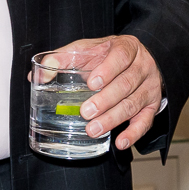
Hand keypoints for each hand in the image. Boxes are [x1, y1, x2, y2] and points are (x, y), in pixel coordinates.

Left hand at [42, 35, 163, 150]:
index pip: (121, 56)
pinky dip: (133, 133)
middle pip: (127, 83)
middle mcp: (142, 66)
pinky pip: (146, 121)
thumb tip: (37, 75)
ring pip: (134, 103)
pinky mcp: (152, 105)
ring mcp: (149, 86)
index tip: (92, 83)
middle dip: (106, 100)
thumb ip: (62, 58)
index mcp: (127, 47)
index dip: (108, 69)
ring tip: (94, 129)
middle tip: (86, 112)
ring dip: (113, 118)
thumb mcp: (87, 50)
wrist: (136, 60)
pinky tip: (120, 142)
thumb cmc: (107, 56)